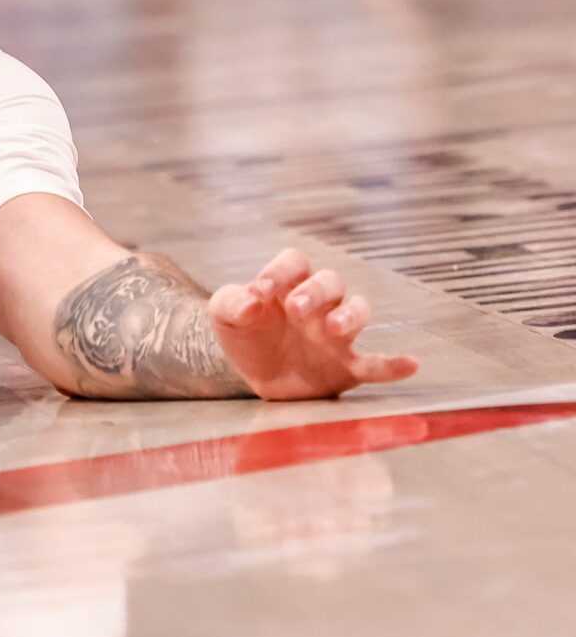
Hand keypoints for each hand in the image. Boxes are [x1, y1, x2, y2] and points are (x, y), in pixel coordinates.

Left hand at [207, 249, 415, 399]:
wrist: (253, 374)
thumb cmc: (244, 334)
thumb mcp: (224, 315)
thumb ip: (230, 304)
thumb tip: (248, 303)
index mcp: (289, 284)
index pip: (294, 262)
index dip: (279, 272)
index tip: (259, 292)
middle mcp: (319, 303)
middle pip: (331, 283)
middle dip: (316, 292)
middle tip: (296, 308)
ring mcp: (336, 333)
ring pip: (358, 311)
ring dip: (350, 317)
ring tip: (334, 328)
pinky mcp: (347, 365)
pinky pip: (375, 363)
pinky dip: (393, 365)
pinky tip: (411, 364)